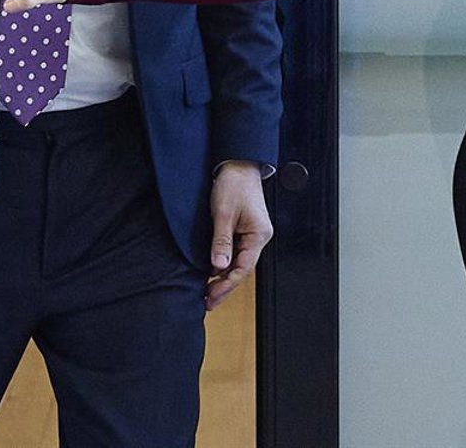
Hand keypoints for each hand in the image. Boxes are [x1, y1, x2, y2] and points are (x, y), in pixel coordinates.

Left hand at [205, 161, 272, 310]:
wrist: (237, 164)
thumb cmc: (234, 184)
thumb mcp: (224, 213)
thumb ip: (221, 241)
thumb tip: (218, 266)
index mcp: (259, 234)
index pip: (244, 268)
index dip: (227, 285)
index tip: (212, 296)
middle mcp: (258, 237)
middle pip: (242, 268)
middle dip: (225, 286)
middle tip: (207, 301)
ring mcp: (252, 234)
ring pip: (238, 262)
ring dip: (224, 277)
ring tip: (207, 291)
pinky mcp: (244, 230)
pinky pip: (235, 252)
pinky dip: (224, 264)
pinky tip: (213, 272)